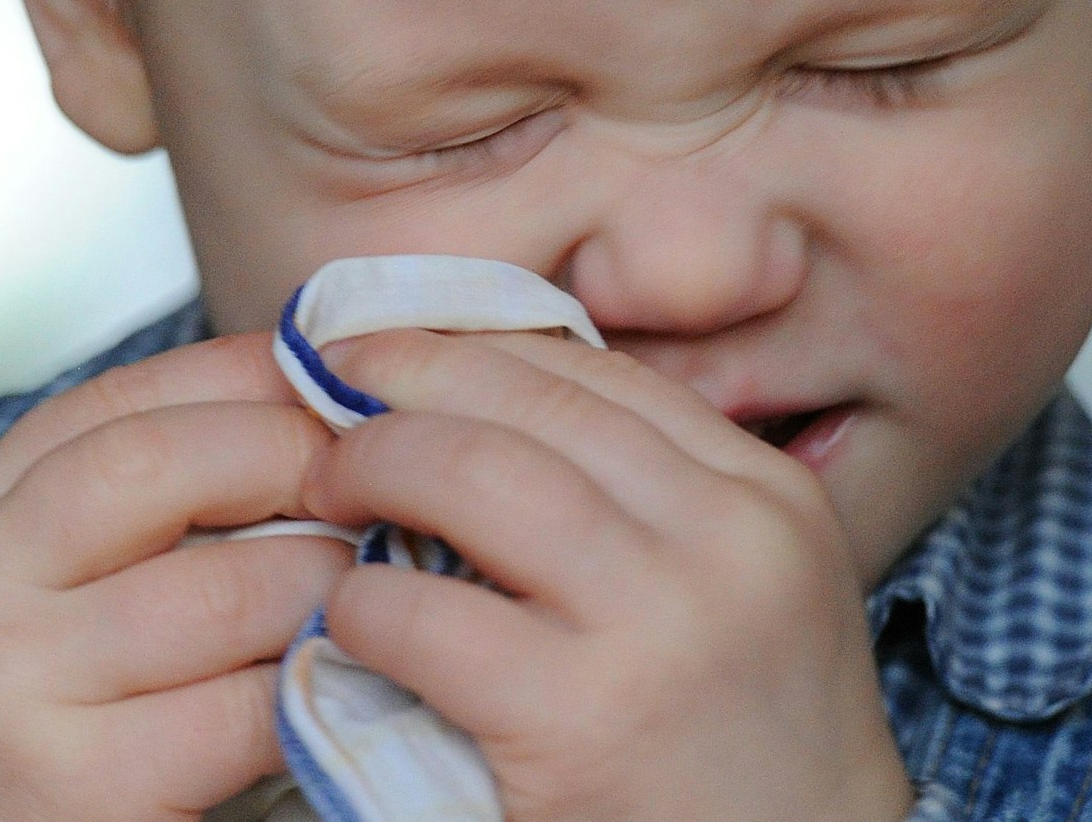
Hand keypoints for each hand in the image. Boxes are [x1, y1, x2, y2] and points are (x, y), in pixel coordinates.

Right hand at [0, 333, 351, 821]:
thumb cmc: (23, 724)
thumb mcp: (37, 589)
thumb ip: (134, 502)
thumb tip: (307, 401)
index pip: (117, 401)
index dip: (245, 378)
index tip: (336, 384)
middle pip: (164, 465)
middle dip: (295, 460)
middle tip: (377, 490)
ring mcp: (9, 692)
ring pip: (229, 589)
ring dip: (331, 581)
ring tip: (376, 591)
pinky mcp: (80, 794)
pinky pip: (249, 711)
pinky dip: (318, 686)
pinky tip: (345, 684)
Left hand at [300, 329, 912, 821]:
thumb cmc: (740, 749)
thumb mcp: (736, 590)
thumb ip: (644, 500)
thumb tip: (478, 404)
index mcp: (766, 497)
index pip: (599, 373)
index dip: (474, 342)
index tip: (392, 347)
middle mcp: (729, 541)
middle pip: (529, 399)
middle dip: (406, 377)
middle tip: (326, 390)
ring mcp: (664, 626)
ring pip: (476, 474)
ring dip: (372, 464)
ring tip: (324, 485)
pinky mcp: (586, 721)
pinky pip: (430, 617)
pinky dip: (361, 605)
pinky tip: (347, 619)